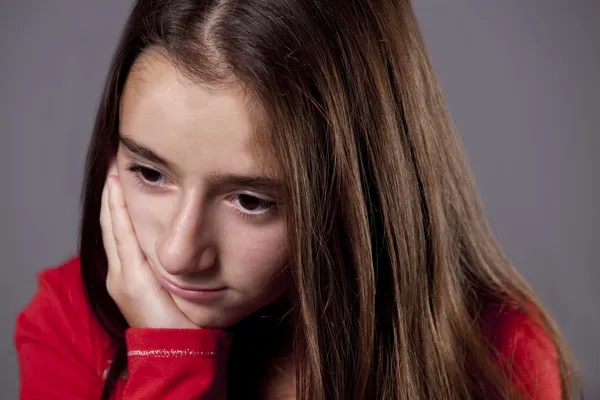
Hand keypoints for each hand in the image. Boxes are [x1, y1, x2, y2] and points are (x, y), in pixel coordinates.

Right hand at [99, 173, 197, 328]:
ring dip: (113, 197)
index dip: (119, 205)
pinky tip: (117, 189)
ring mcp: (120, 276)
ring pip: (113, 226)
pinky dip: (118, 211)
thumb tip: (192, 245)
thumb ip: (174, 266)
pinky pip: (121, 236)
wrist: (178, 349)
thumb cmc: (183, 321)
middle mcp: (119, 273)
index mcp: (130, 275)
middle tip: (114, 164)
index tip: (123, 178)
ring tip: (113, 170)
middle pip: (112, 224)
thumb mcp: (176, 286)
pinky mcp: (129, 278)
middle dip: (113, 195)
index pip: (121, 231)